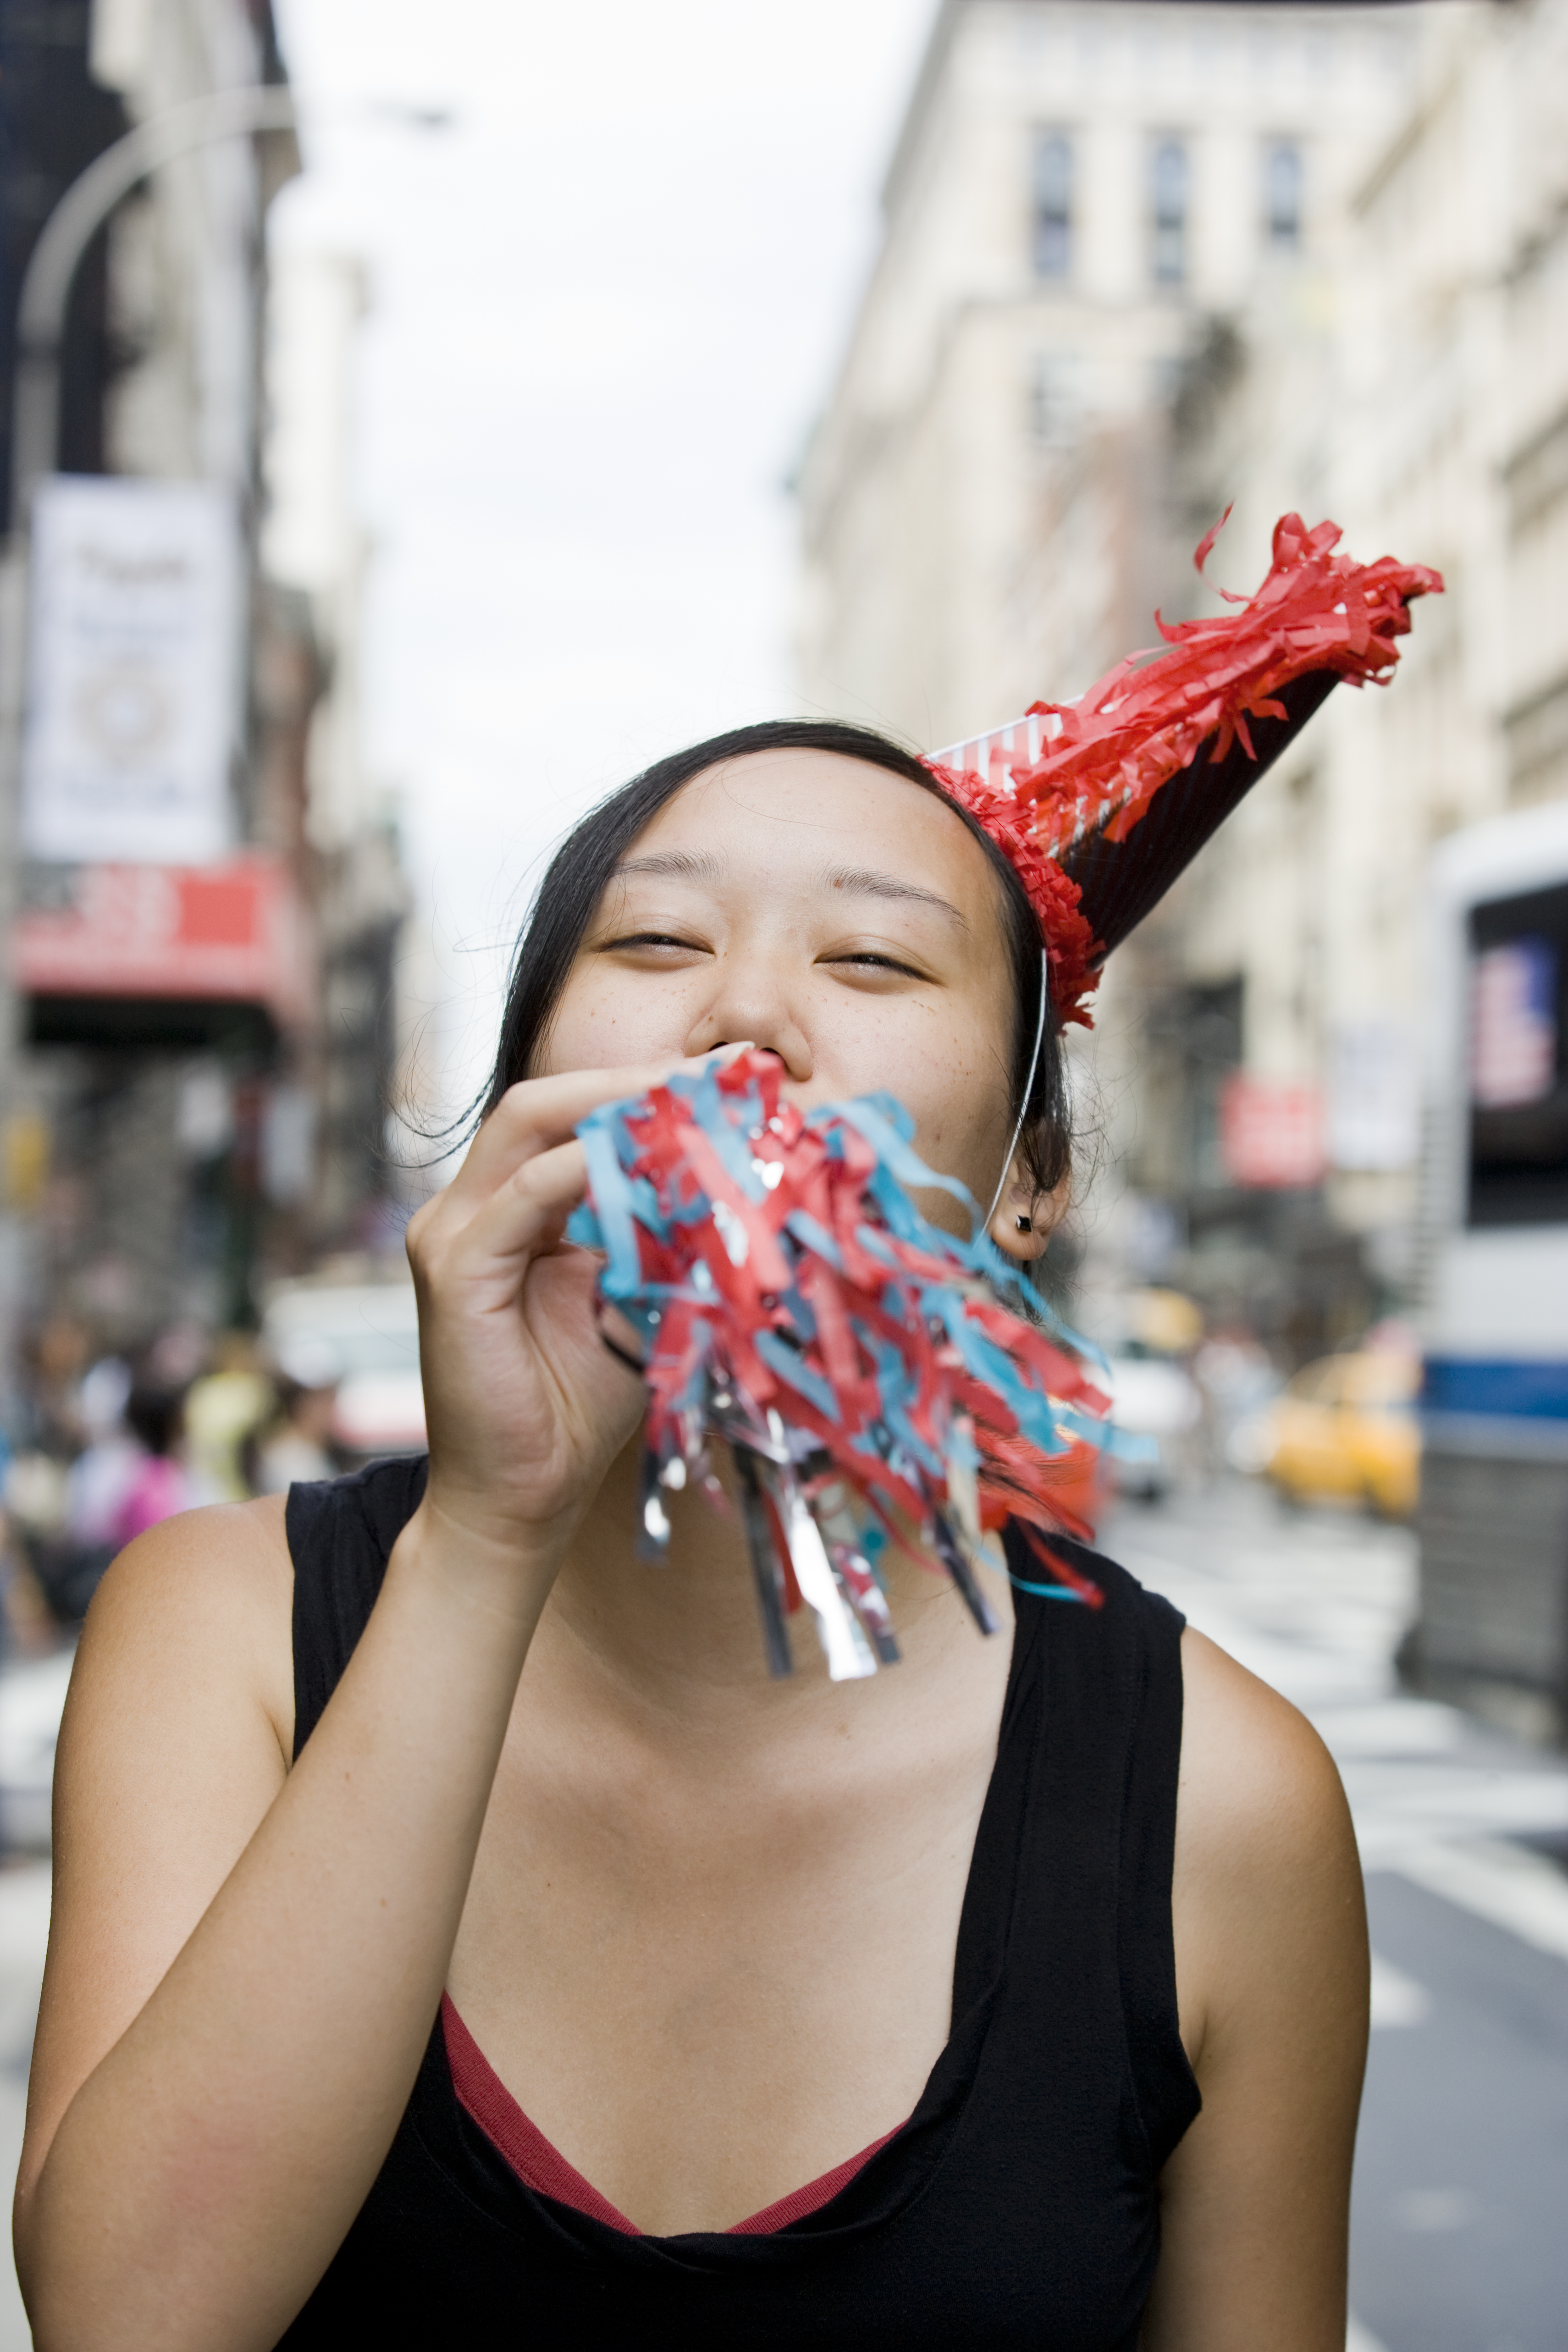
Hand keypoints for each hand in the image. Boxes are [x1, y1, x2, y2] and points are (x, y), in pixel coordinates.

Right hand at [404, 1061, 702, 1560]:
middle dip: (632, 1079)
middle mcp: (470, 1207)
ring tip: (693, 1101)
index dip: (644, 1088)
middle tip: (720, 1073)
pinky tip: (646, 1161)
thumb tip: (741, 1180)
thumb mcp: (638, 1298)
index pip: (569, 1116)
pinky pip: (525, 1196)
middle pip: (544, 1102)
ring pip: (529, 1128)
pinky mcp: (454, 1272)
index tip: (730, 1080)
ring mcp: (452, 1234)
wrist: (524, 1498)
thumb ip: (664, 1237)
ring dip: (615, 1106)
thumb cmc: (581, 1405)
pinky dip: (585, 1169)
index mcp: (509, 1208)